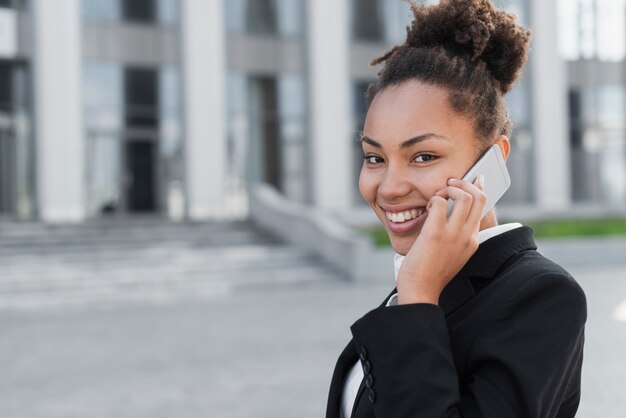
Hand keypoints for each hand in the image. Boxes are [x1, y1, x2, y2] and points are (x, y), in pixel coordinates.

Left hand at [396, 176, 485, 304]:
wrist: (421, 292)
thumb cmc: (430, 274)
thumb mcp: (451, 254)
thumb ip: (454, 237)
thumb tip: (447, 214)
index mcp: (473, 241)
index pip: (483, 207)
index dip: (477, 189)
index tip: (473, 179)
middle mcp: (467, 236)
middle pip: (480, 197)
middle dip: (465, 183)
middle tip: (451, 183)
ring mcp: (454, 234)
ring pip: (464, 196)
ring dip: (449, 188)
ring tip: (438, 195)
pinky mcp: (436, 233)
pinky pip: (439, 202)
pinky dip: (433, 198)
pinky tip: (426, 208)